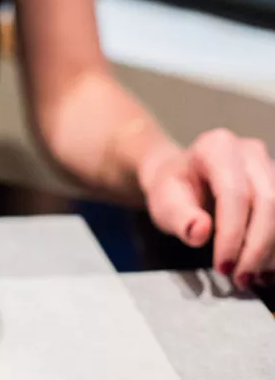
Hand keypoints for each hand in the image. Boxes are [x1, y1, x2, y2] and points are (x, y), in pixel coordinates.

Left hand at [139, 128, 274, 288]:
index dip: (233, 234)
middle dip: (257, 247)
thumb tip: (200, 232)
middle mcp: (249, 151)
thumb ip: (179, 217)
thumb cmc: (171, 189)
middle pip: (268, 202)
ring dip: (273, 250)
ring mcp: (269, 165)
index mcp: (216, 148)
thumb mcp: (164, 202)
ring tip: (253, 277)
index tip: (223, 267)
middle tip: (241, 279)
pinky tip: (265, 268)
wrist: (181, 177)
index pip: (234, 194)